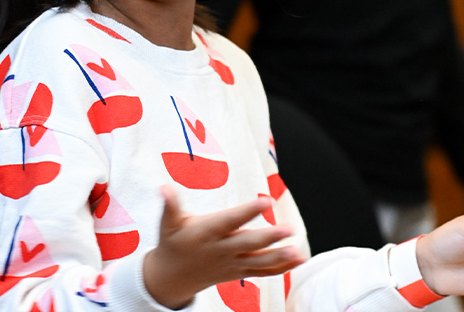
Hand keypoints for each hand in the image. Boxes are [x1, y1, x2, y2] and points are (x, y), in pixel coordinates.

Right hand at [143, 185, 304, 308]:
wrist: (172, 277)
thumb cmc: (173, 242)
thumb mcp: (168, 224)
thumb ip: (170, 206)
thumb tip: (164, 187)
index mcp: (206, 233)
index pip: (230, 221)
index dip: (247, 211)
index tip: (265, 201)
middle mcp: (221, 249)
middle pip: (248, 243)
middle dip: (269, 237)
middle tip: (289, 229)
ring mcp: (232, 263)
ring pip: (259, 261)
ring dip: (280, 257)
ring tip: (298, 250)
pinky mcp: (239, 271)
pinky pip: (263, 272)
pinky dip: (281, 267)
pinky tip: (299, 259)